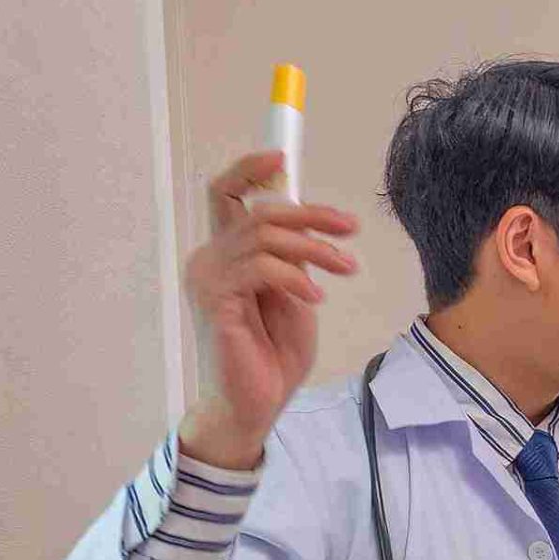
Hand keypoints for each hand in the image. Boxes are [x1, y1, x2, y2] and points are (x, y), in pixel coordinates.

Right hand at [177, 151, 358, 468]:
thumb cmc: (274, 353)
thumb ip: (294, 256)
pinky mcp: (215, 299)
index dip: (250, 168)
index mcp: (227, 252)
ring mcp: (208, 277)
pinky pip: (261, 269)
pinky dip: (295, 277)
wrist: (256, 403)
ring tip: (344, 268)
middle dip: (311, 214)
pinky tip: (316, 296)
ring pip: (265, 236)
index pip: (226, 194)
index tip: (284, 156)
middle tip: (350, 229)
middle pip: (259, 210)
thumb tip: (308, 218)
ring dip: (314, 248)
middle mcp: (210, 257)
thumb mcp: (295, 293)